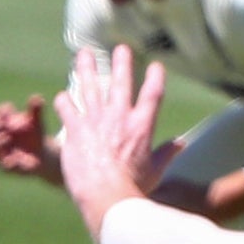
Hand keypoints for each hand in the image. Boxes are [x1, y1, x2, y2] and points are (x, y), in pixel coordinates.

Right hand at [0, 95, 62, 185]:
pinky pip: (4, 165)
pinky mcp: (6, 169)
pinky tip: (16, 156)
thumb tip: (37, 98)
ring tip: (7, 137)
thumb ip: (36, 111)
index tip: (10, 109)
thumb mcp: (36, 122)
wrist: (42, 156)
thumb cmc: (33, 135)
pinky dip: (9, 160)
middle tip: (1, 122)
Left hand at [52, 46, 166, 235]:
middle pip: (121, 82)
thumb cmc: (132, 188)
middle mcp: (119, 118)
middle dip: (121, 63)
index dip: (155, 77)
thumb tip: (181, 144)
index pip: (153, 94)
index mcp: (142, 127)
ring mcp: (96, 121)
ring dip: (86, 68)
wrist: (106, 195)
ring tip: (84, 54)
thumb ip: (167, 154)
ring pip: (89, 87)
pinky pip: (67, 108)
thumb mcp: (155, 172)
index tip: (156, 66)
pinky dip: (64, 101)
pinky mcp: (75, 130)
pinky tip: (62, 96)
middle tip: (121, 48)